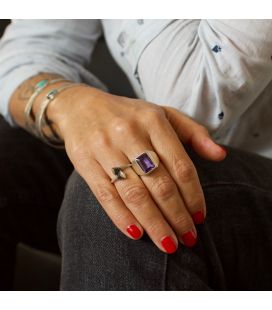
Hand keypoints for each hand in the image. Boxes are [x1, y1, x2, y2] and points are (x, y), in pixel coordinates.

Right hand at [49, 86, 225, 253]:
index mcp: (153, 121)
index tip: (200, 217)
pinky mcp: (84, 161)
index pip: (180, 166)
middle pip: (160, 184)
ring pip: (134, 194)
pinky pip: (106, 195)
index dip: (193, 195)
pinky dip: (122, 217)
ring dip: (154, 223)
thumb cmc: (128, 114)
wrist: (80, 106)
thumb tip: (221, 155)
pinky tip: (136, 234)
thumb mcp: (162, 113)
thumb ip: (193, 133)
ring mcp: (105, 148)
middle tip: (188, 238)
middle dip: (177, 216)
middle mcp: (130, 133)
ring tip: (168, 244)